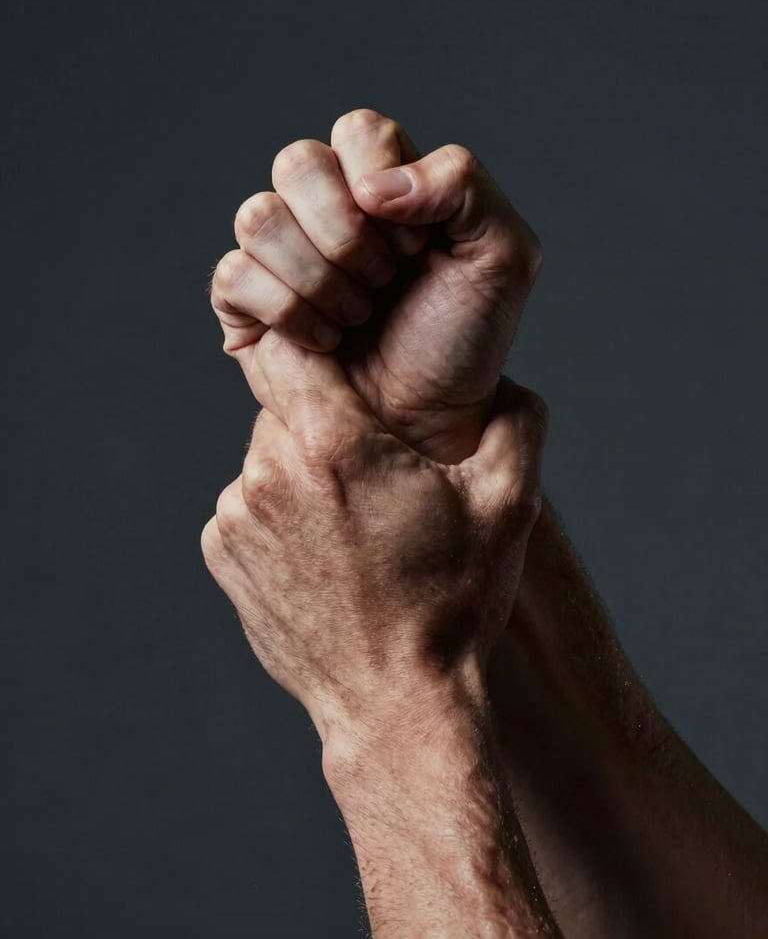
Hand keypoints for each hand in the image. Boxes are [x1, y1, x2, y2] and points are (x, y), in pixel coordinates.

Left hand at [200, 331, 547, 743]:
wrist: (396, 706)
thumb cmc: (452, 605)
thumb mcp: (508, 506)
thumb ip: (517, 422)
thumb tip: (510, 383)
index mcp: (332, 444)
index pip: (293, 343)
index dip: (321, 340)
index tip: (350, 358)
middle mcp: (267, 473)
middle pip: (288, 404)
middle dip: (330, 420)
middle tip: (378, 467)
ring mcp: (235, 518)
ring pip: (268, 455)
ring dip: (306, 470)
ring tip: (357, 523)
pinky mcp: (224, 556)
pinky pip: (250, 505)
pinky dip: (281, 513)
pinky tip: (328, 553)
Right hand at [209, 109, 541, 463]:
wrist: (427, 420)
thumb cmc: (462, 341)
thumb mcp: (503, 256)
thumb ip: (464, 186)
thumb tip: (372, 187)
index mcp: (382, 179)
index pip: (358, 130)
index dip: (385, 187)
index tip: (419, 247)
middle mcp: (322, 204)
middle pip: (298, 162)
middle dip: (348, 235)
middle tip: (384, 281)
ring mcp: (277, 250)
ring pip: (258, 216)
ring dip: (321, 278)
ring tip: (357, 314)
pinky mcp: (243, 298)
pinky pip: (234, 274)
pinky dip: (290, 314)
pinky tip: (324, 339)